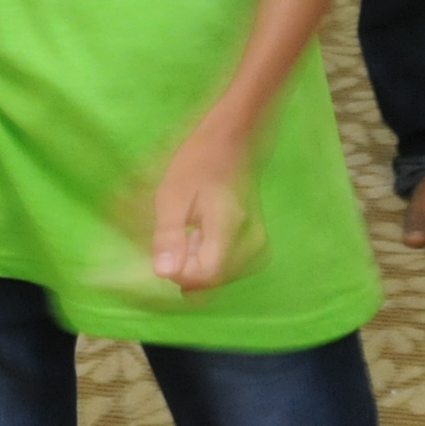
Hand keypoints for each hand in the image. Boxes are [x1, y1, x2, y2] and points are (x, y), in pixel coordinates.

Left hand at [150, 126, 261, 291]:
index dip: (180, 272)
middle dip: (188, 268)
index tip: (170, 247)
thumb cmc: (198, 164)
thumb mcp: (172, 196)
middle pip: (212, 281)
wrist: (232, 144)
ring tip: (192, 232)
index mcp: (230, 229)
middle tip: (182, 233)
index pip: (205, 276)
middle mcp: (252, 245)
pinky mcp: (259, 249)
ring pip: (219, 278)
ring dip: (198, 264)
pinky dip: (211, 260)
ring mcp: (259, 248)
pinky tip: (204, 238)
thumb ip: (168, 237)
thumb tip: (165, 275)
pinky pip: (228, 269)